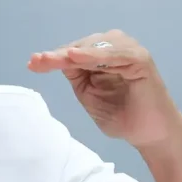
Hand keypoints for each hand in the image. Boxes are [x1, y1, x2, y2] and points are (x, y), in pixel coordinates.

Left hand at [27, 29, 181, 148]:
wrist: (150, 135)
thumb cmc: (122, 115)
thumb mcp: (89, 93)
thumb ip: (76, 75)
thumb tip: (52, 60)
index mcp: (104, 55)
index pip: (74, 52)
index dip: (53, 57)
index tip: (32, 63)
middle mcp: (116, 48)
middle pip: (81, 46)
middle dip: (58, 54)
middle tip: (37, 62)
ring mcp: (129, 52)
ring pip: (94, 47)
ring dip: (72, 53)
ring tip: (52, 59)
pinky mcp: (140, 60)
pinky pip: (114, 55)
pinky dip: (94, 55)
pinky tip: (75, 57)